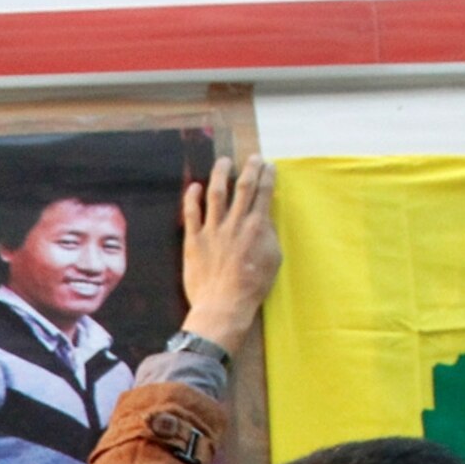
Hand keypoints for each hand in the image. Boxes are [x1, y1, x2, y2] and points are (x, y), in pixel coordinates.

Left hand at [179, 153, 281, 349]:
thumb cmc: (252, 286)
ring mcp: (213, 230)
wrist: (224, 305)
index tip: (268, 165)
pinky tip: (193, 186)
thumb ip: (269, 235)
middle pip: (243, 186)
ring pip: (216, 193)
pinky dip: (191, 197)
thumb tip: (265, 219)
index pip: (264, 192)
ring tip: (223, 162)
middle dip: (249, 168)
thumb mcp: (273, 258)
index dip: (267, 175)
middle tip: (251, 158)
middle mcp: (235, 223)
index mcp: (257, 226)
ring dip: (220, 174)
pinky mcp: (194, 240)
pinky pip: (191, 213)